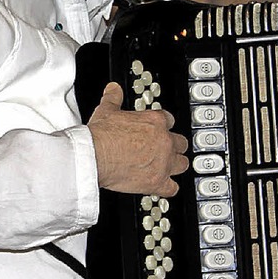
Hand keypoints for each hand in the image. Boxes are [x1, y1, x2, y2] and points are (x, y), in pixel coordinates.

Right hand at [88, 82, 188, 197]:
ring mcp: (163, 162)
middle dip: (173, 146)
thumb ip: (113, 98)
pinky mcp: (157, 182)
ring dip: (175, 165)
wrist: (95, 156)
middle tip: (162, 149)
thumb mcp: (107, 110)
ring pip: (182, 164)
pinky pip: (173, 188)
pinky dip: (168, 188)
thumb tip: (113, 89)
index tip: (157, 130)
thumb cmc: (102, 135)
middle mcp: (164, 141)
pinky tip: (162, 187)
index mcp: (155, 121)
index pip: (169, 120)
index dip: (163, 126)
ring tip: (166, 167)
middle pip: (181, 143)